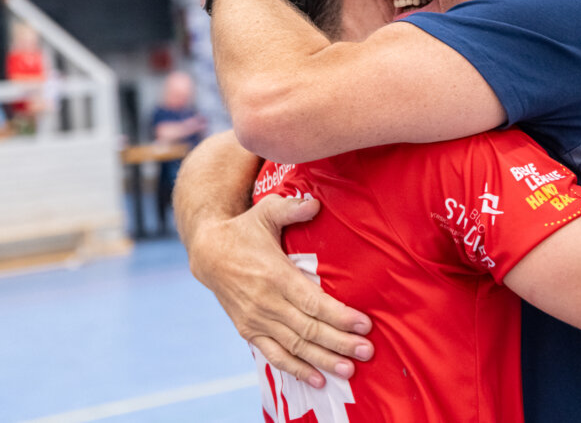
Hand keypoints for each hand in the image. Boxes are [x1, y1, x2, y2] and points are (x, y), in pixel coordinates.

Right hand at [188, 194, 373, 387]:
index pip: (313, 302)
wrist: (208, 252)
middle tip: (367, 350)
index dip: (339, 316)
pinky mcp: (249, 330)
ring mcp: (256, 320)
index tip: (364, 324)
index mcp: (275, 275)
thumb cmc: (245, 230)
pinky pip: (274, 355)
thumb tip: (315, 204)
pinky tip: (317, 379)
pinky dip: (296, 369)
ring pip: (295, 346)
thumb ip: (292, 208)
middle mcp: (266, 302)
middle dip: (340, 342)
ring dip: (323, 359)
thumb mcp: (266, 210)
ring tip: (349, 369)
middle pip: (309, 329)